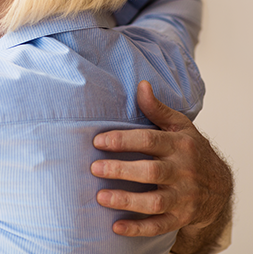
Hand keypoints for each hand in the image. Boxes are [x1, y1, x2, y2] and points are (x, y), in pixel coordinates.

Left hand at [91, 81, 232, 246]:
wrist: (220, 185)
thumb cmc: (191, 150)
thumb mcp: (180, 127)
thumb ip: (157, 109)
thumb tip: (141, 85)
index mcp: (179, 146)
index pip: (149, 141)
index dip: (123, 140)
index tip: (97, 141)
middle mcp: (182, 172)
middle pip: (151, 172)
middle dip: (121, 170)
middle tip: (94, 168)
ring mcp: (183, 197)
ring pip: (155, 202)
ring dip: (127, 201)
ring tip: (101, 197)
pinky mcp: (182, 217)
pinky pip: (160, 226)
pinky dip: (138, 228)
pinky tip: (116, 226)